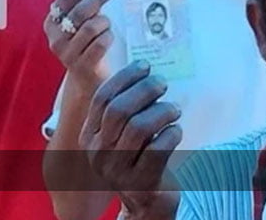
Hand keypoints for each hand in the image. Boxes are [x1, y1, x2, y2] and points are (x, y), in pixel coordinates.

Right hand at [44, 0, 116, 90]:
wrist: (88, 82)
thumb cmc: (88, 47)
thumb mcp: (80, 26)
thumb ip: (85, 8)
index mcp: (51, 24)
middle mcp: (56, 39)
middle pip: (80, 10)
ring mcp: (68, 54)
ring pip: (91, 26)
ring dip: (105, 21)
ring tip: (108, 25)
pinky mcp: (83, 66)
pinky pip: (101, 43)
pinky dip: (109, 36)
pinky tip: (109, 37)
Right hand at [80, 61, 181, 209]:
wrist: (146, 200)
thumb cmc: (138, 156)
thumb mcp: (121, 134)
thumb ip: (125, 106)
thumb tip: (144, 69)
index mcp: (89, 135)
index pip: (102, 98)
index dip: (125, 77)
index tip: (145, 66)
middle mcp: (98, 153)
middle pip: (118, 110)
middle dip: (144, 90)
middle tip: (162, 83)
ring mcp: (117, 170)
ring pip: (139, 128)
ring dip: (161, 111)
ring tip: (174, 109)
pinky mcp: (141, 182)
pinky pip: (158, 149)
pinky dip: (171, 134)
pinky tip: (176, 130)